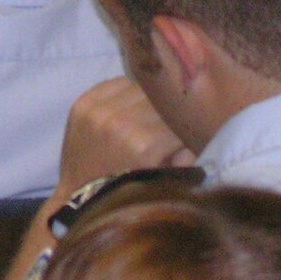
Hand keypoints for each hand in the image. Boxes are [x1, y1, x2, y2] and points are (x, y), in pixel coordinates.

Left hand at [54, 77, 191, 197]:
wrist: (78, 196)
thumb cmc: (126, 192)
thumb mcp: (165, 181)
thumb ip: (188, 156)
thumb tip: (202, 131)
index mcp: (144, 146)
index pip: (180, 121)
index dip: (186, 129)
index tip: (185, 135)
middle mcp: (120, 124)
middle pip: (161, 102)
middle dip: (167, 115)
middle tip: (164, 128)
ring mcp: (98, 112)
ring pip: (141, 88)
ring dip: (147, 101)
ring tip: (145, 118)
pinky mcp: (82, 104)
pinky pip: (117, 83)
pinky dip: (126, 94)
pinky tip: (126, 109)